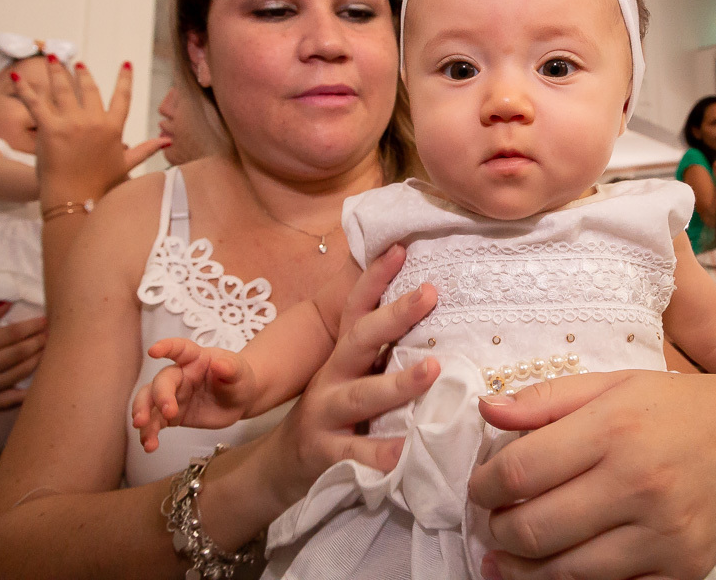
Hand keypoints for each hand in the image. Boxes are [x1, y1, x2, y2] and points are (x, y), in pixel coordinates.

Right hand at [0, 302, 46, 413]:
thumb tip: (7, 303)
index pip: (11, 335)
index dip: (31, 327)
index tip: (46, 320)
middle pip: (20, 352)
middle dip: (40, 341)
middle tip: (55, 333)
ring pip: (22, 371)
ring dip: (39, 359)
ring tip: (52, 349)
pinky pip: (15, 398)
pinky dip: (31, 389)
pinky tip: (44, 378)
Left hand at [15, 59, 167, 207]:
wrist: (76, 199)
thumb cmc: (102, 186)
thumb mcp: (126, 165)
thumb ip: (146, 149)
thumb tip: (168, 141)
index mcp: (113, 128)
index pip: (122, 97)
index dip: (125, 79)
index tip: (126, 63)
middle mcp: (94, 121)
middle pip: (88, 88)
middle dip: (81, 73)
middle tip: (76, 63)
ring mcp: (71, 123)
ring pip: (62, 89)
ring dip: (56, 71)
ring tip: (51, 59)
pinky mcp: (49, 128)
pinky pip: (34, 102)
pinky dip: (24, 89)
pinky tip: (16, 76)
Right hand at [132, 340, 257, 451]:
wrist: (239, 400)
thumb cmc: (238, 379)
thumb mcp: (240, 372)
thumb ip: (231, 368)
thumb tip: (220, 364)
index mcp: (195, 359)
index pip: (179, 349)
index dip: (166, 347)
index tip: (154, 351)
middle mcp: (179, 375)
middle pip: (161, 382)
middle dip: (159, 396)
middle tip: (168, 413)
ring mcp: (172, 395)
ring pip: (149, 402)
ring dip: (144, 416)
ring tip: (145, 434)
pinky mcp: (171, 415)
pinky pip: (155, 422)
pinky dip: (149, 433)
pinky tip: (150, 445)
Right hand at [259, 245, 440, 511]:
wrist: (282, 466)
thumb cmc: (334, 414)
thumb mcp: (351, 377)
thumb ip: (380, 353)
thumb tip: (430, 314)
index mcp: (343, 356)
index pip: (357, 309)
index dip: (376, 278)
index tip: (401, 248)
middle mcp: (332, 377)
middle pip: (360, 340)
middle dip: (394, 314)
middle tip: (429, 292)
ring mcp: (325, 415)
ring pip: (362, 395)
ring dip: (398, 382)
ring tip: (433, 369)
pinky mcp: (324, 454)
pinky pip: (355, 453)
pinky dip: (380, 453)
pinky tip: (406, 451)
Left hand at [470, 371, 715, 579]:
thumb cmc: (674, 407)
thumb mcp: (612, 384)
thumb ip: (546, 399)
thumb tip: (487, 410)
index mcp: (615, 428)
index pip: (521, 471)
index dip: (485, 486)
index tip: (480, 487)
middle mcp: (639, 483)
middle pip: (534, 529)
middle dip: (497, 532)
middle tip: (493, 523)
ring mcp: (664, 534)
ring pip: (565, 573)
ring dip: (523, 569)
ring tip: (511, 553)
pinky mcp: (684, 570)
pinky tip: (558, 568)